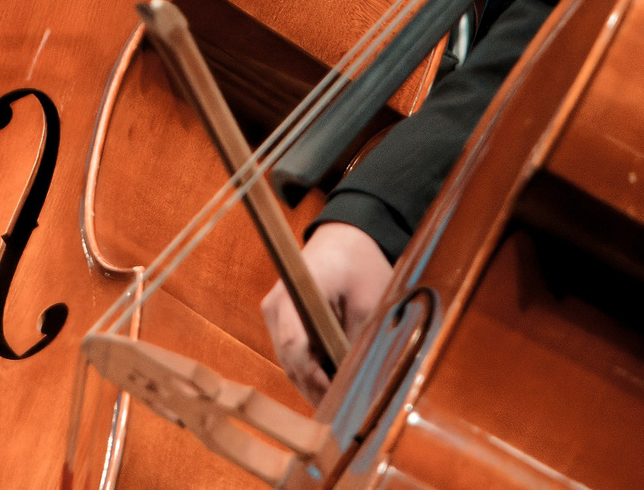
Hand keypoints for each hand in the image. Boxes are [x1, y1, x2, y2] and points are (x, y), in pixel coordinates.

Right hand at [262, 221, 393, 400]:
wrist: (347, 232)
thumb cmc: (359, 261)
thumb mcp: (368, 301)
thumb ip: (357, 340)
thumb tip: (357, 381)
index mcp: (292, 295)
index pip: (292, 347)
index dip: (313, 378)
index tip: (337, 397)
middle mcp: (275, 307)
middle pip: (289, 361)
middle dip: (315, 387)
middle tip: (343, 412)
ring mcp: (276, 314)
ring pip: (290, 361)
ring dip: (313, 381)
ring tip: (341, 402)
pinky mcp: (284, 319)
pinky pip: (294, 352)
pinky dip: (312, 369)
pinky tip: (333, 382)